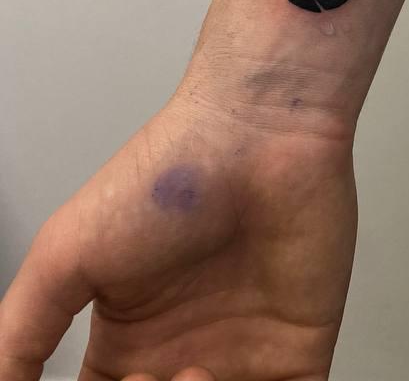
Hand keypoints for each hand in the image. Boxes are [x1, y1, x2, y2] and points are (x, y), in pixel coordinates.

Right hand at [0, 89, 357, 380]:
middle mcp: (186, 362)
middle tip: (148, 379)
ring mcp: (246, 363)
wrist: (257, 132)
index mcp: (128, 348)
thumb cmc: (165, 175)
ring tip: (195, 373)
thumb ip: (22, 330)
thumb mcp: (66, 251)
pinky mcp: (301, 356)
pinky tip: (226, 378)